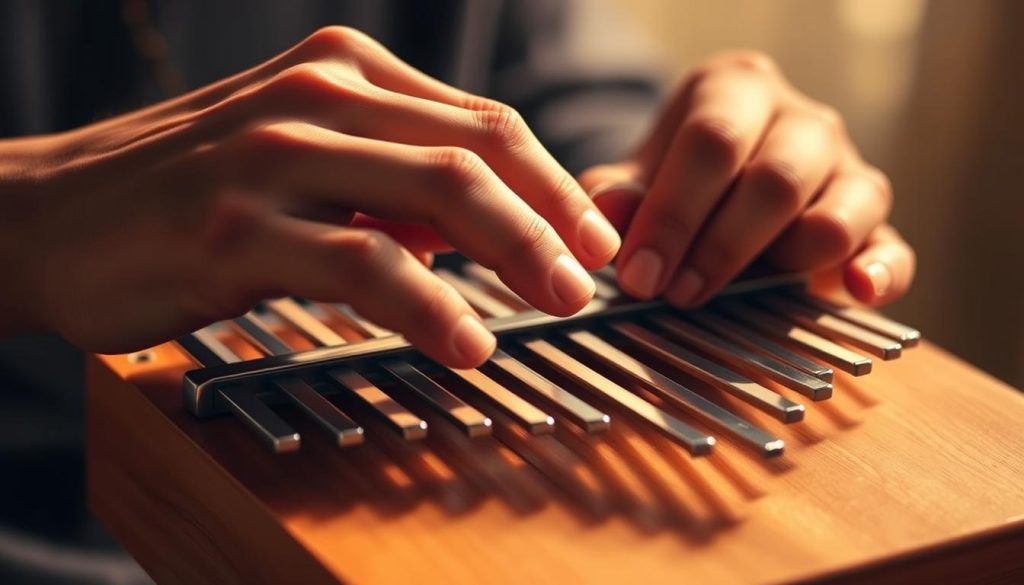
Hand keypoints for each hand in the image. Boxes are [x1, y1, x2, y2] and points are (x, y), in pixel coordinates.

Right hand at [0, 27, 620, 366]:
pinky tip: (466, 341)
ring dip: (517, 253)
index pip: (482, 122)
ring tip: (559, 302)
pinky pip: (364, 263)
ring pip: (437, 195)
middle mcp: (317, 97)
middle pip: (479, 151)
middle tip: (595, 273)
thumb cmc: (182, 187)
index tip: (592, 235)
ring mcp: (275, 156)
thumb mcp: (298, 153)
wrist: (49, 213)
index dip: (553, 181)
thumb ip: (387, 175)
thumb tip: (474, 226)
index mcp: (343, 71)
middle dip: (555, 217)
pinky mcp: (237, 227)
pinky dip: (429, 305)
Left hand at [579, 51, 914, 306]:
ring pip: (837, 216)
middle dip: (720, 247)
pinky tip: (853, 291)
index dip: (674, 214)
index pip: (713, 142)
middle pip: (775, 181)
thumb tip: (609, 220)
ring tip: (735, 294)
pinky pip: (892, 250)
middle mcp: (803, 122)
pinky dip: (879, 274)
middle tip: (676, 293)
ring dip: (782, 264)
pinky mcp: (875, 225)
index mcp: (738, 91)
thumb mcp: (638, 177)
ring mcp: (848, 171)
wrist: (724, 187)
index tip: (641, 274)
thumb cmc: (678, 178)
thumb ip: (618, 196)